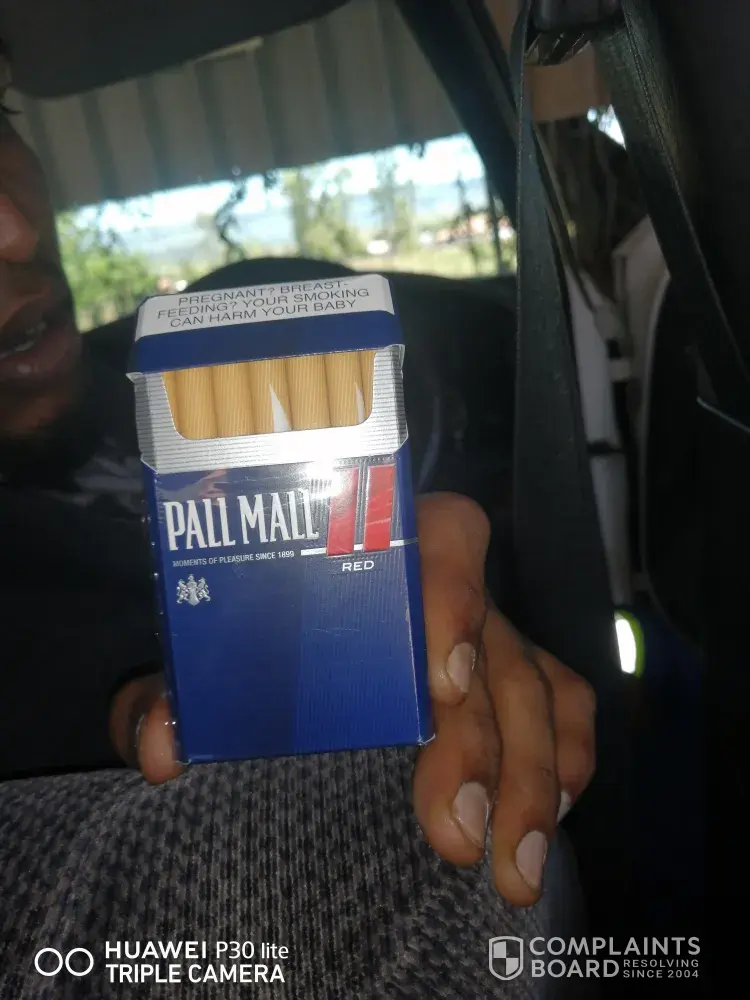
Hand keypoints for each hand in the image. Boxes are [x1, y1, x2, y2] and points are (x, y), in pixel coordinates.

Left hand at [110, 492, 594, 905]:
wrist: (279, 634)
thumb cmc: (245, 637)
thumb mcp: (202, 661)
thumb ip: (171, 691)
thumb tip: (163, 747)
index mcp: (376, 551)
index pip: (440, 537)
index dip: (453, 601)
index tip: (441, 686)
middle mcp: (443, 589)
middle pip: (497, 642)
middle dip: (489, 743)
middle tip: (459, 837)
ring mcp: (485, 630)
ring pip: (539, 685)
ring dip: (535, 779)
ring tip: (513, 869)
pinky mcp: (510, 673)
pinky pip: (566, 702)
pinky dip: (566, 757)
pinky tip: (549, 816)